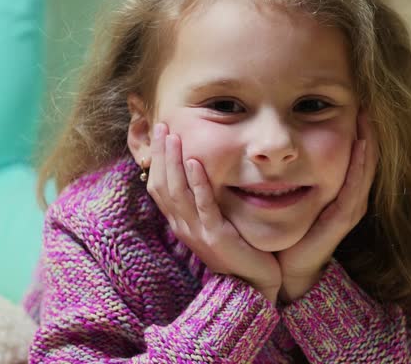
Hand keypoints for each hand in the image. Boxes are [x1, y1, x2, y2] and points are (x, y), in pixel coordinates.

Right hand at [147, 123, 281, 302]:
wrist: (253, 284)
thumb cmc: (238, 252)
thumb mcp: (215, 223)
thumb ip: (204, 202)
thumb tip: (199, 174)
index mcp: (181, 223)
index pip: (159, 187)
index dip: (157, 160)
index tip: (159, 134)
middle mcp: (183, 227)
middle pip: (162, 185)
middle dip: (161, 154)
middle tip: (162, 126)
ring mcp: (196, 232)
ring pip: (177, 192)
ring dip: (174, 161)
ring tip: (174, 136)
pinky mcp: (214, 236)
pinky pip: (203, 205)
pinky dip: (197, 182)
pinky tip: (196, 162)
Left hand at [277, 111, 378, 301]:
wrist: (287, 267)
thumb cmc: (290, 230)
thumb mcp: (294, 193)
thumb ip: (293, 171)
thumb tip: (281, 141)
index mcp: (341, 190)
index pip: (357, 153)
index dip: (360, 128)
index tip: (356, 100)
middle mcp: (350, 197)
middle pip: (367, 157)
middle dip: (368, 129)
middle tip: (366, 101)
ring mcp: (348, 208)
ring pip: (365, 169)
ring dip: (368, 142)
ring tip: (368, 115)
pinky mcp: (340, 219)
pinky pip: (353, 188)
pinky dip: (359, 166)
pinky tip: (360, 145)